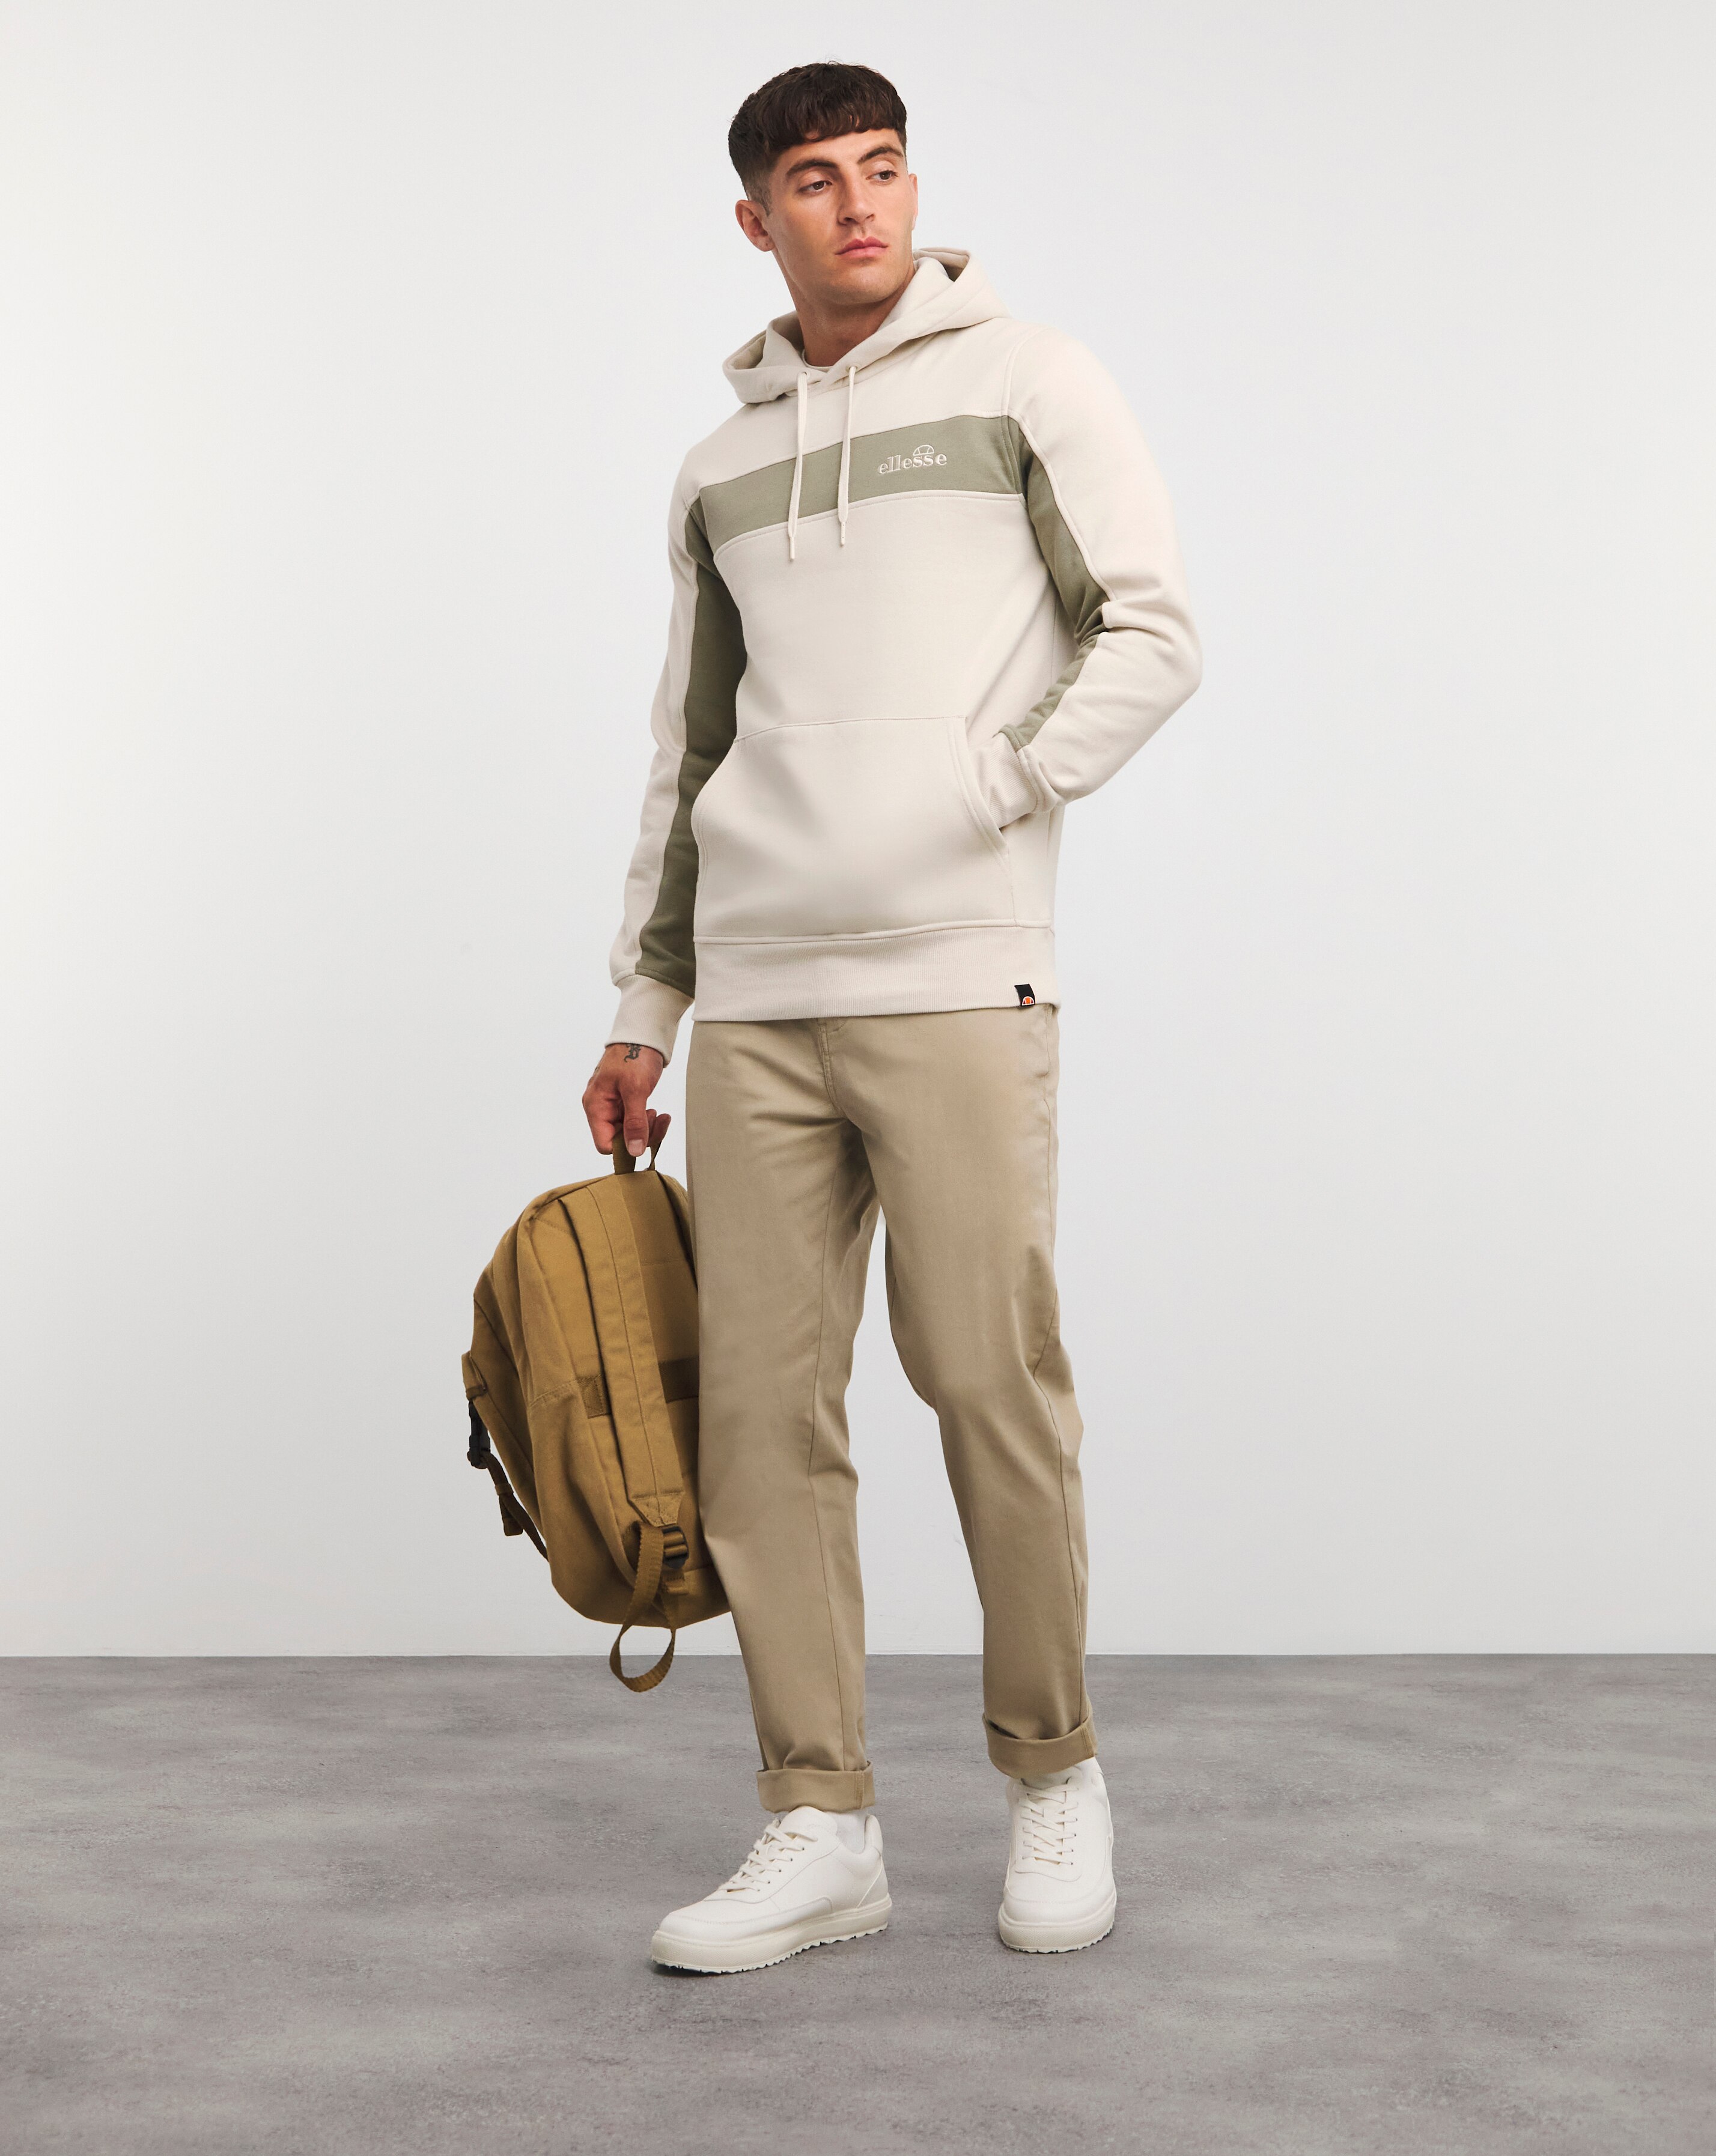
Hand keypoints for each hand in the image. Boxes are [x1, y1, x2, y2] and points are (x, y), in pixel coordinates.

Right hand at [582, 1041, 668, 1158]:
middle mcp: (601, 1107)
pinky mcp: (625, 1100)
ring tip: (661, 1116)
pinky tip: (658, 1113)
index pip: (605, 1144)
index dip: (625, 1147)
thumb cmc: (635, 1055)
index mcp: (596, 1106)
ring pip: (629, 1131)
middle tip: (658, 1121)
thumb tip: (634, 1151)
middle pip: (619, 1139)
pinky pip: (634, 1120)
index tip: (645, 1139)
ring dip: (647, 1128)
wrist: (643, 1033)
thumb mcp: (636, 1090)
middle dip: (641, 1135)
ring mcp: (613, 1104)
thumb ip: (635, 1122)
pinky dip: (647, 1119)